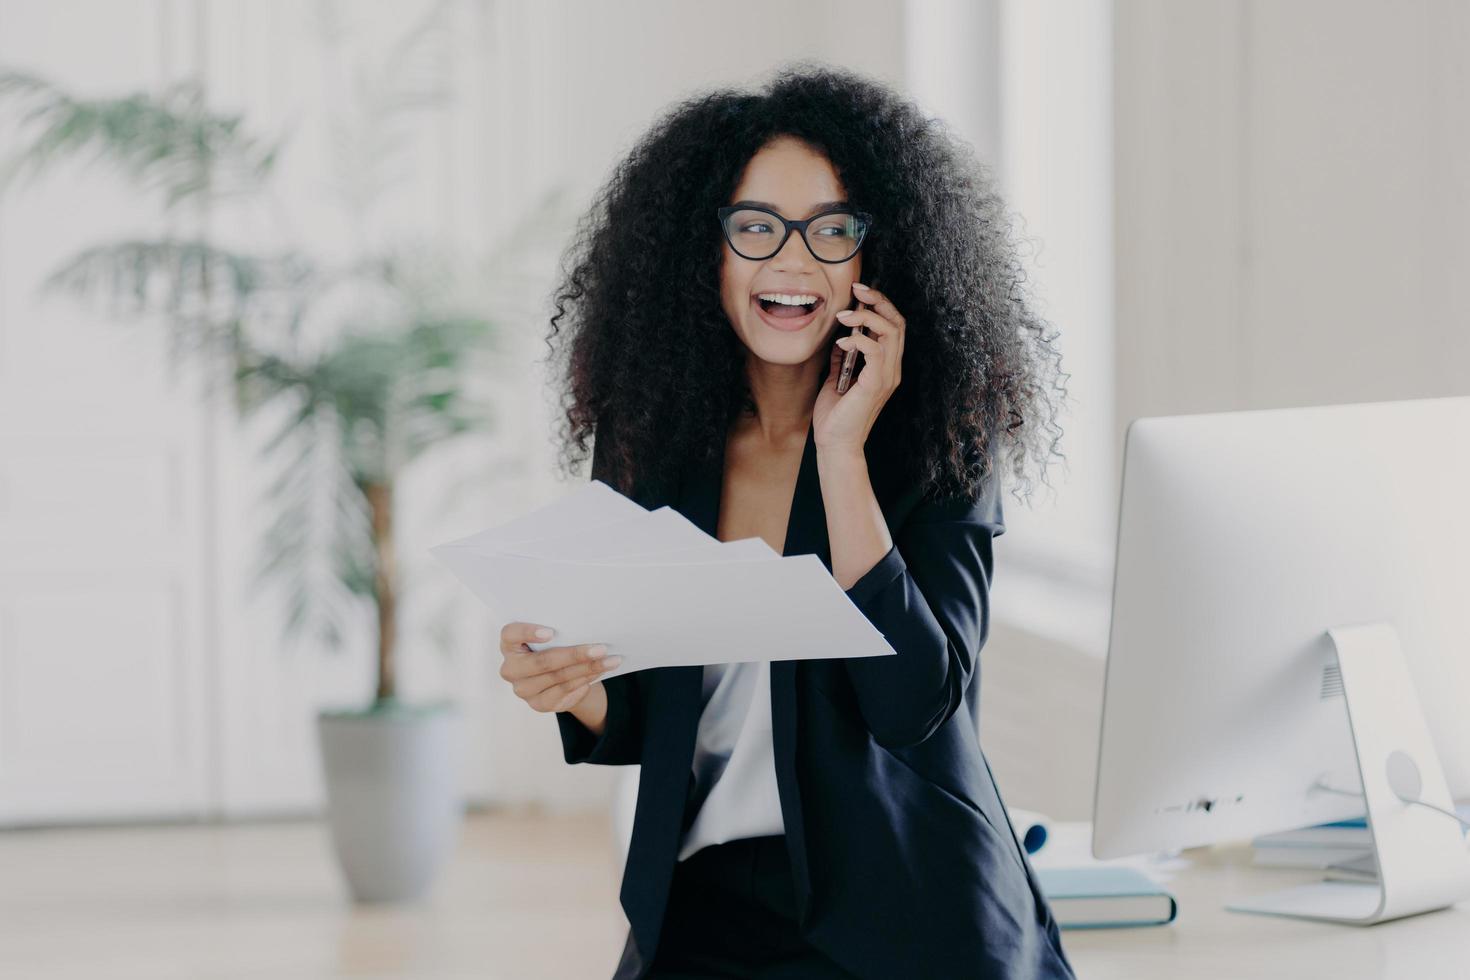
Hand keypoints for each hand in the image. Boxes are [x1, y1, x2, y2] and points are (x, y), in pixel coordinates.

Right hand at [497, 622, 621, 712]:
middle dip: (574, 655)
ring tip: (610, 660)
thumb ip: (558, 631)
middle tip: (600, 648)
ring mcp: (523, 689)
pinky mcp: (539, 704)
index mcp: (509, 644)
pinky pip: (565, 690)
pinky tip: (600, 671)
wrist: (558, 676)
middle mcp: (511, 668)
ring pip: (558, 677)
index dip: (528, 632)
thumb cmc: (553, 647)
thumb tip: (587, 625)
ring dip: (588, 668)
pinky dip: (585, 679)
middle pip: (542, 661)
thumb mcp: (552, 637)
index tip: (551, 632)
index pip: (510, 634)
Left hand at [813, 280, 904, 453]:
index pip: (893, 326)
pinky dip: (858, 340)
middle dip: (879, 300)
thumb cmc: (836, 416)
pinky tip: (841, 343)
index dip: (880, 305)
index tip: (859, 292)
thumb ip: (843, 359)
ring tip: (844, 314)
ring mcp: (887, 377)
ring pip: (890, 331)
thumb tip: (841, 338)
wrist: (835, 444)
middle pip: (897, 322)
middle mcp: (891, 369)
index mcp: (885, 367)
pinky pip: (875, 350)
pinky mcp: (876, 384)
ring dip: (866, 316)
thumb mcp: (837, 379)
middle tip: (857, 290)